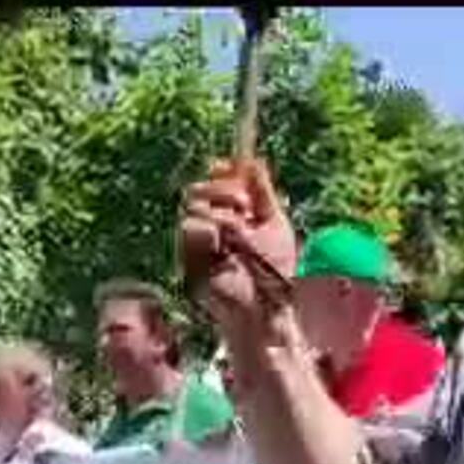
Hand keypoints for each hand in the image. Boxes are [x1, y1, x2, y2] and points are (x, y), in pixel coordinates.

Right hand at [179, 159, 298, 345]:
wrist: (265, 304)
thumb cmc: (274, 271)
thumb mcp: (274, 223)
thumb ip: (263, 191)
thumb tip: (252, 159)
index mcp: (235, 212)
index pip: (218, 180)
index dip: (222, 172)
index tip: (227, 167)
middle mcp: (214, 222)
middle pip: (202, 187)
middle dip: (223, 190)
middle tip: (244, 207)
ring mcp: (199, 240)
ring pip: (195, 204)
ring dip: (222, 214)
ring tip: (239, 236)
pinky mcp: (189, 255)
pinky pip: (190, 225)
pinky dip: (209, 230)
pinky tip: (222, 245)